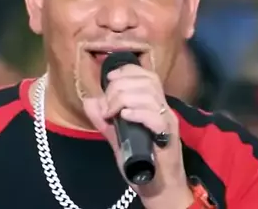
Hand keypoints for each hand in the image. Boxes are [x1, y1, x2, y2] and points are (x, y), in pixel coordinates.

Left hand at [82, 64, 193, 208]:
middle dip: (119, 87)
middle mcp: (163, 108)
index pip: (146, 75)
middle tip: (107, 107)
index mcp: (153, 104)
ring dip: (124, 99)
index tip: (109, 79)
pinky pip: (155, 116)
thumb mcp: (117, 136)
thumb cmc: (140, 160)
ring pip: (149, 95)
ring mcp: (167, 121)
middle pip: (146, 81)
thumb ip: (103, 119)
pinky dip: (137, 112)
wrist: (157, 187)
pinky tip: (125, 117)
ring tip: (112, 114)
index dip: (127, 71)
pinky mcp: (168, 136)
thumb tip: (89, 101)